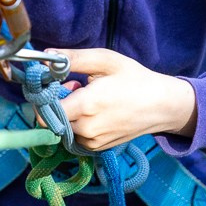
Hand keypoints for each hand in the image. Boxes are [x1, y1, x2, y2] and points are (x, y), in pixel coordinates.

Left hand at [52, 48, 196, 151]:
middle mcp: (86, 128)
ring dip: (67, 113)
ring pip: (62, 128)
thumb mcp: (105, 60)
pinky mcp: (97, 148)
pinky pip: (75, 135)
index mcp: (85, 106)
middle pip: (51, 120)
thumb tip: (44, 57)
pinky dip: (77, 123)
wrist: (162, 106)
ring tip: (88, 98)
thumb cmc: (135, 79)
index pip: (43, 112)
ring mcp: (92, 141)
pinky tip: (95, 111)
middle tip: (75, 86)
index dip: (43, 97)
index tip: (53, 84)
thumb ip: (72, 58)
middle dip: (56, 102)